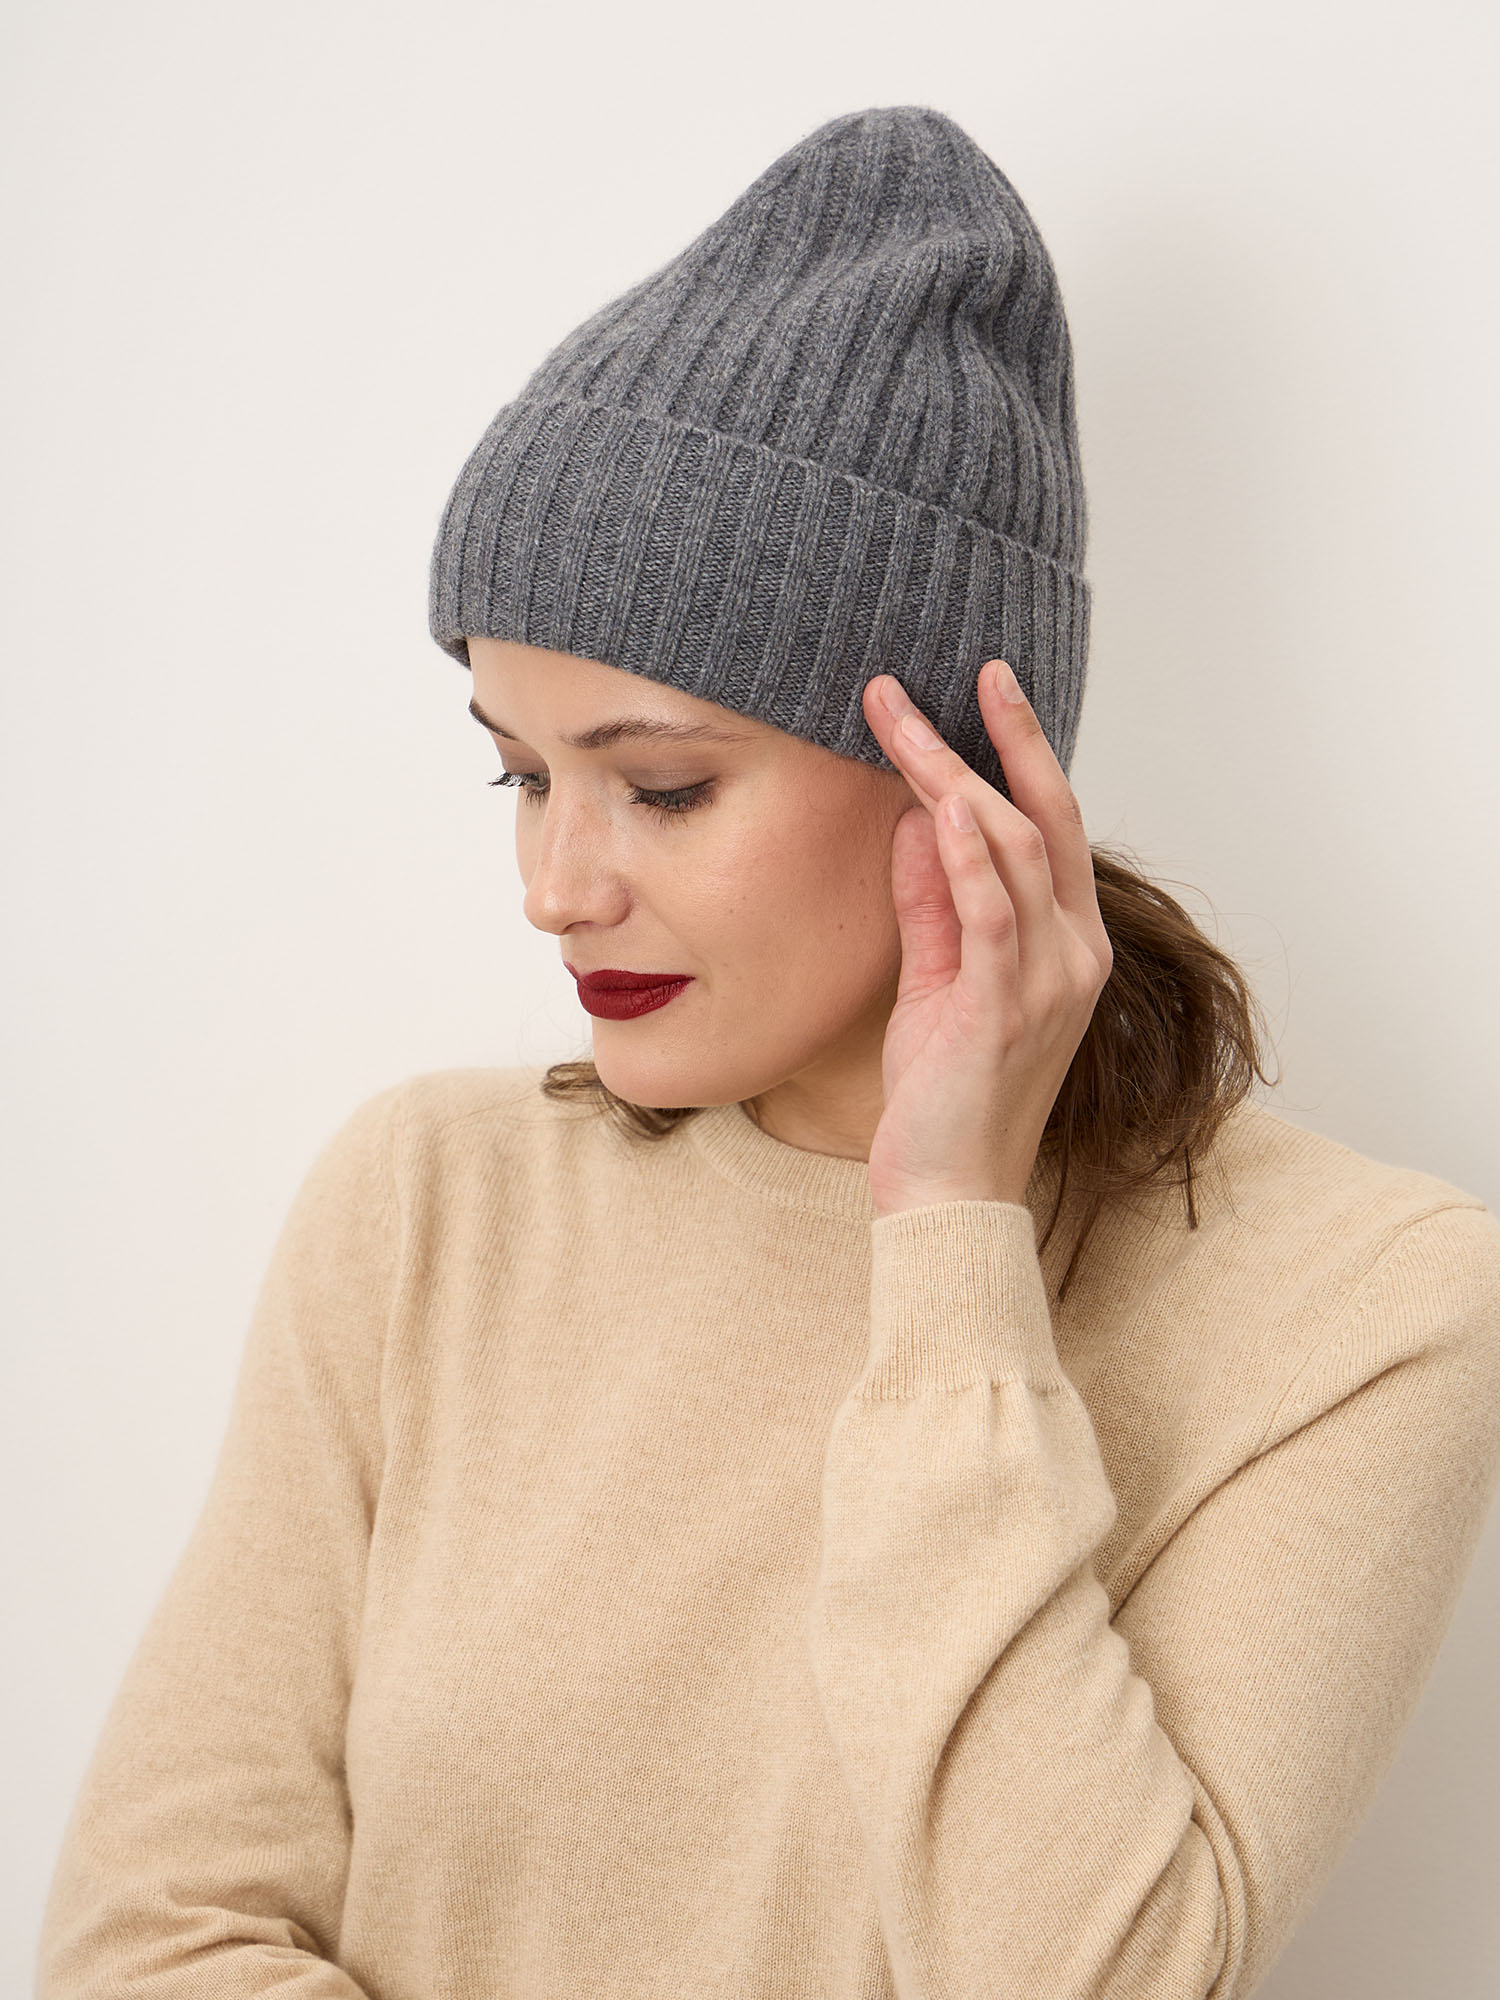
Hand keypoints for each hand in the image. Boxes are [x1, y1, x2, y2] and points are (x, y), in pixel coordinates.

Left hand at [859, 660, 1113, 1218]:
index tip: (984, 688)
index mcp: (1068, 942)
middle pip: (1045, 818)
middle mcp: (1074, 951)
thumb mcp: (936, 979)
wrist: (948, 1190)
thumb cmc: (944, 1092)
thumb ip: (932, 902)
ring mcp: (1049, 979)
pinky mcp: (1005, 1006)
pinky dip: (967, 853)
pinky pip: (992, 912)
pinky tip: (941, 802)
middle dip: (1002, 737)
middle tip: (958, 672)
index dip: (1021, 751)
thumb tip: (916, 820)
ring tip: (902, 722)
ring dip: (956, 776)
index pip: (1051, 825)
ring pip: (1014, 849)